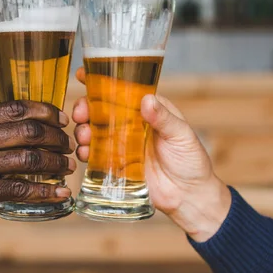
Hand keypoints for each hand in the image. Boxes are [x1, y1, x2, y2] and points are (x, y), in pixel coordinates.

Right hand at [0, 100, 74, 220]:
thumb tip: (30, 119)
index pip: (17, 108)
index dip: (46, 112)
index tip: (62, 119)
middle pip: (29, 132)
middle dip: (56, 138)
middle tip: (69, 144)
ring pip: (30, 159)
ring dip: (55, 163)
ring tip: (67, 166)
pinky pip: (21, 189)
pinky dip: (45, 192)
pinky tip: (60, 193)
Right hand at [73, 67, 230, 241]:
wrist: (189, 197)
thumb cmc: (192, 162)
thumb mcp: (182, 136)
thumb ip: (164, 119)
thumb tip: (146, 100)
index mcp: (147, 110)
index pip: (122, 90)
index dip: (101, 81)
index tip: (84, 75)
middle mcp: (130, 125)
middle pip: (100, 110)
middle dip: (85, 108)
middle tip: (80, 114)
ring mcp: (121, 145)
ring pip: (93, 131)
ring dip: (83, 130)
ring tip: (84, 136)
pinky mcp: (115, 165)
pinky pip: (95, 156)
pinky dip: (85, 152)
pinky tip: (84, 153)